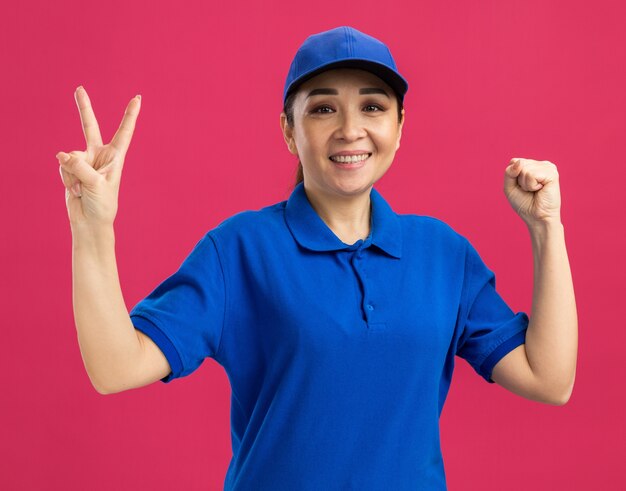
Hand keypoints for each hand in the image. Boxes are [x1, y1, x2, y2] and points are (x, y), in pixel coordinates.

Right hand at [56, 86, 140, 228]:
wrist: (90, 222)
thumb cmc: (102, 205)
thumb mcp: (95, 184)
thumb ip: (79, 166)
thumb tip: (60, 154)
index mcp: (116, 157)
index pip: (124, 132)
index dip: (130, 115)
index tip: (138, 98)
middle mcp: (100, 155)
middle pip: (90, 127)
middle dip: (84, 108)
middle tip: (79, 88)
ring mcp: (84, 161)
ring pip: (70, 156)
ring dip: (73, 175)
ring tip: (83, 189)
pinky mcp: (71, 169)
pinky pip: (62, 167)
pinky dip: (67, 179)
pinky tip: (75, 190)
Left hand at [504, 158, 561, 225]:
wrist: (536, 217)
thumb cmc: (524, 203)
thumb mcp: (509, 187)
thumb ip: (509, 172)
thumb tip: (519, 162)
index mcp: (532, 165)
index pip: (514, 162)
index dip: (513, 176)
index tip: (521, 187)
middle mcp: (541, 164)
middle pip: (519, 164)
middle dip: (519, 181)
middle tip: (529, 190)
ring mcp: (548, 167)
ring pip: (524, 169)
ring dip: (525, 184)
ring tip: (535, 190)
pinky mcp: (552, 173)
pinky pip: (531, 174)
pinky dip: (531, 185)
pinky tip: (540, 189)